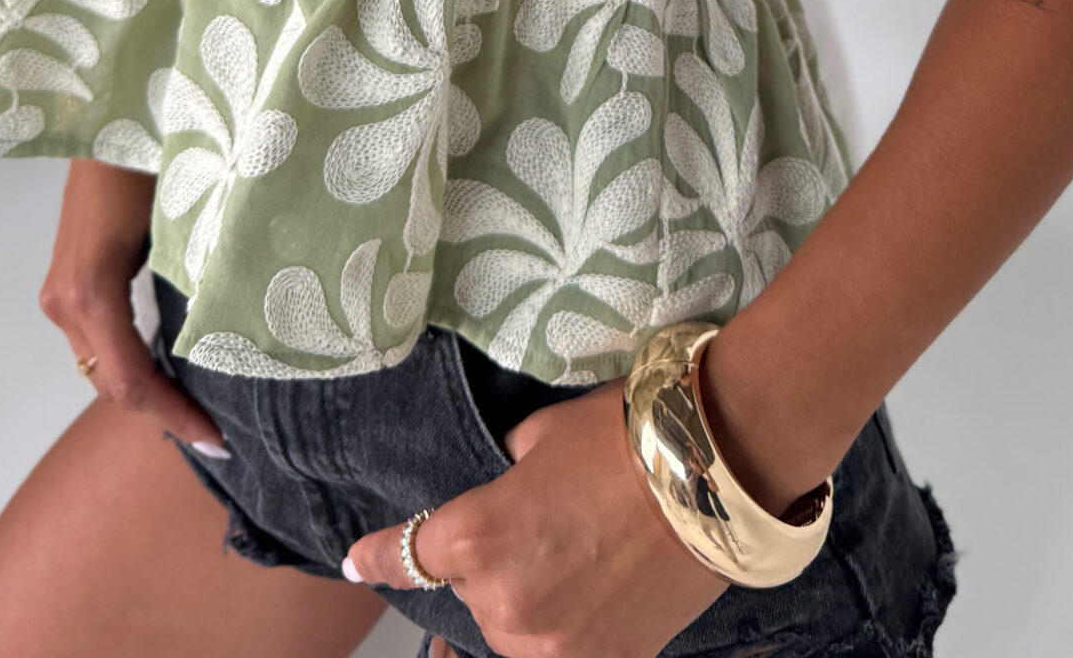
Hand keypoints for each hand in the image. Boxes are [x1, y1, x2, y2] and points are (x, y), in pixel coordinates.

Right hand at [38, 158, 225, 453]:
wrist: (110, 108)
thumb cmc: (153, 153)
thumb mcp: (181, 220)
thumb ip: (198, 277)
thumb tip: (239, 334)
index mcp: (91, 290)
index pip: (130, 381)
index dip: (173, 418)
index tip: (218, 442)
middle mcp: (63, 300)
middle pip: (110, 383)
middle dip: (162, 413)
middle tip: (218, 436)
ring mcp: (57, 292)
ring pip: (99, 365)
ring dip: (146, 391)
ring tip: (201, 410)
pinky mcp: (64, 280)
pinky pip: (96, 340)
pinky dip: (131, 362)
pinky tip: (172, 370)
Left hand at [345, 377, 725, 657]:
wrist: (715, 471)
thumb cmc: (625, 436)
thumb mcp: (541, 436)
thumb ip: (503, 478)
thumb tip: (500, 493)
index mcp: (478, 534)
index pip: (405, 554)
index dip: (377, 556)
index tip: (357, 559)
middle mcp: (503, 601)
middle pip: (469, 592)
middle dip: (488, 563)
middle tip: (540, 524)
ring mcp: (553, 644)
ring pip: (513, 627)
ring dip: (527, 598)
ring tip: (578, 552)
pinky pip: (561, 647)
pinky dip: (569, 621)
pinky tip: (599, 585)